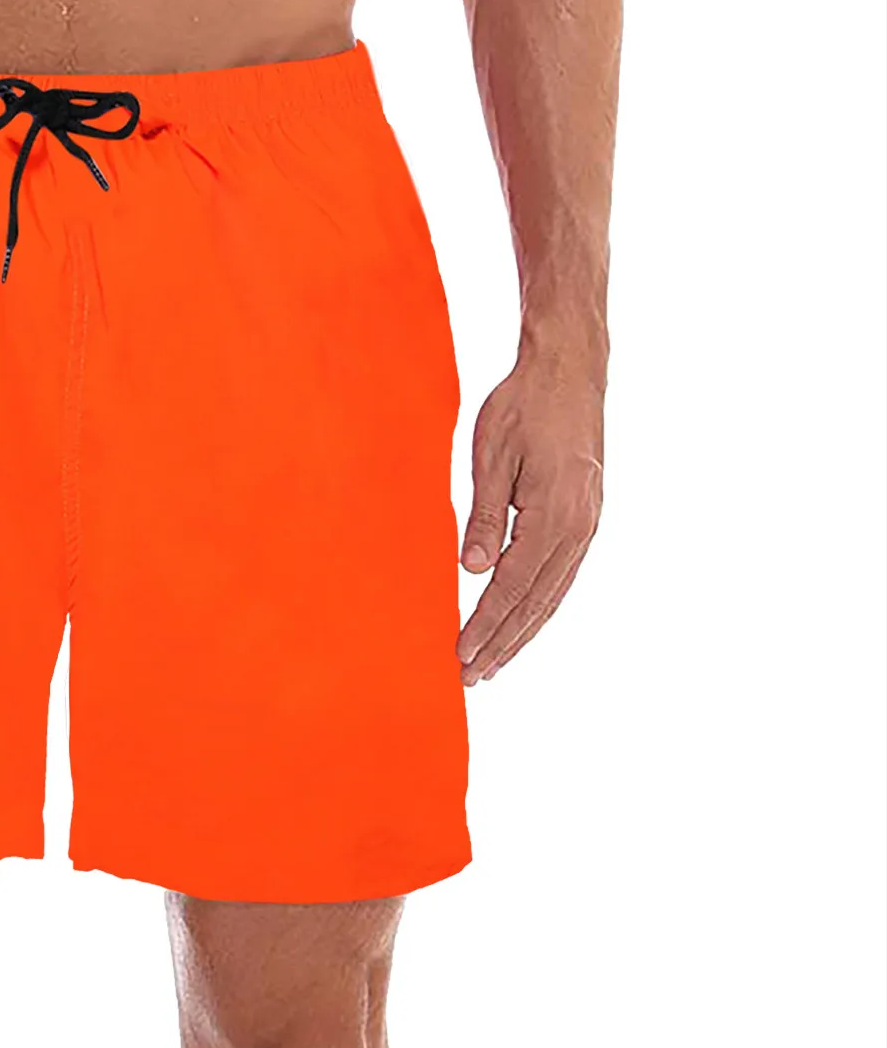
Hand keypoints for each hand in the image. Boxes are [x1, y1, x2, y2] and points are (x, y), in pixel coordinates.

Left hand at [457, 358, 603, 685]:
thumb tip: (472, 570)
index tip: (460, 656)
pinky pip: (560, 576)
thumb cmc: (523, 404)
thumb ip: (483, 515)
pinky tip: (521, 623)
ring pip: (552, 595)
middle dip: (502, 643)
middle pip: (535, 602)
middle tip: (471, 677)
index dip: (485, 624)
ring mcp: (587, 525)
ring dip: (521, 632)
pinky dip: (539, 606)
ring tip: (493, 663)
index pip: (512, 586)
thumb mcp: (491, 455)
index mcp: (555, 514)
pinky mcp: (585, 519)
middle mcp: (579, 527)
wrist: (569, 370)